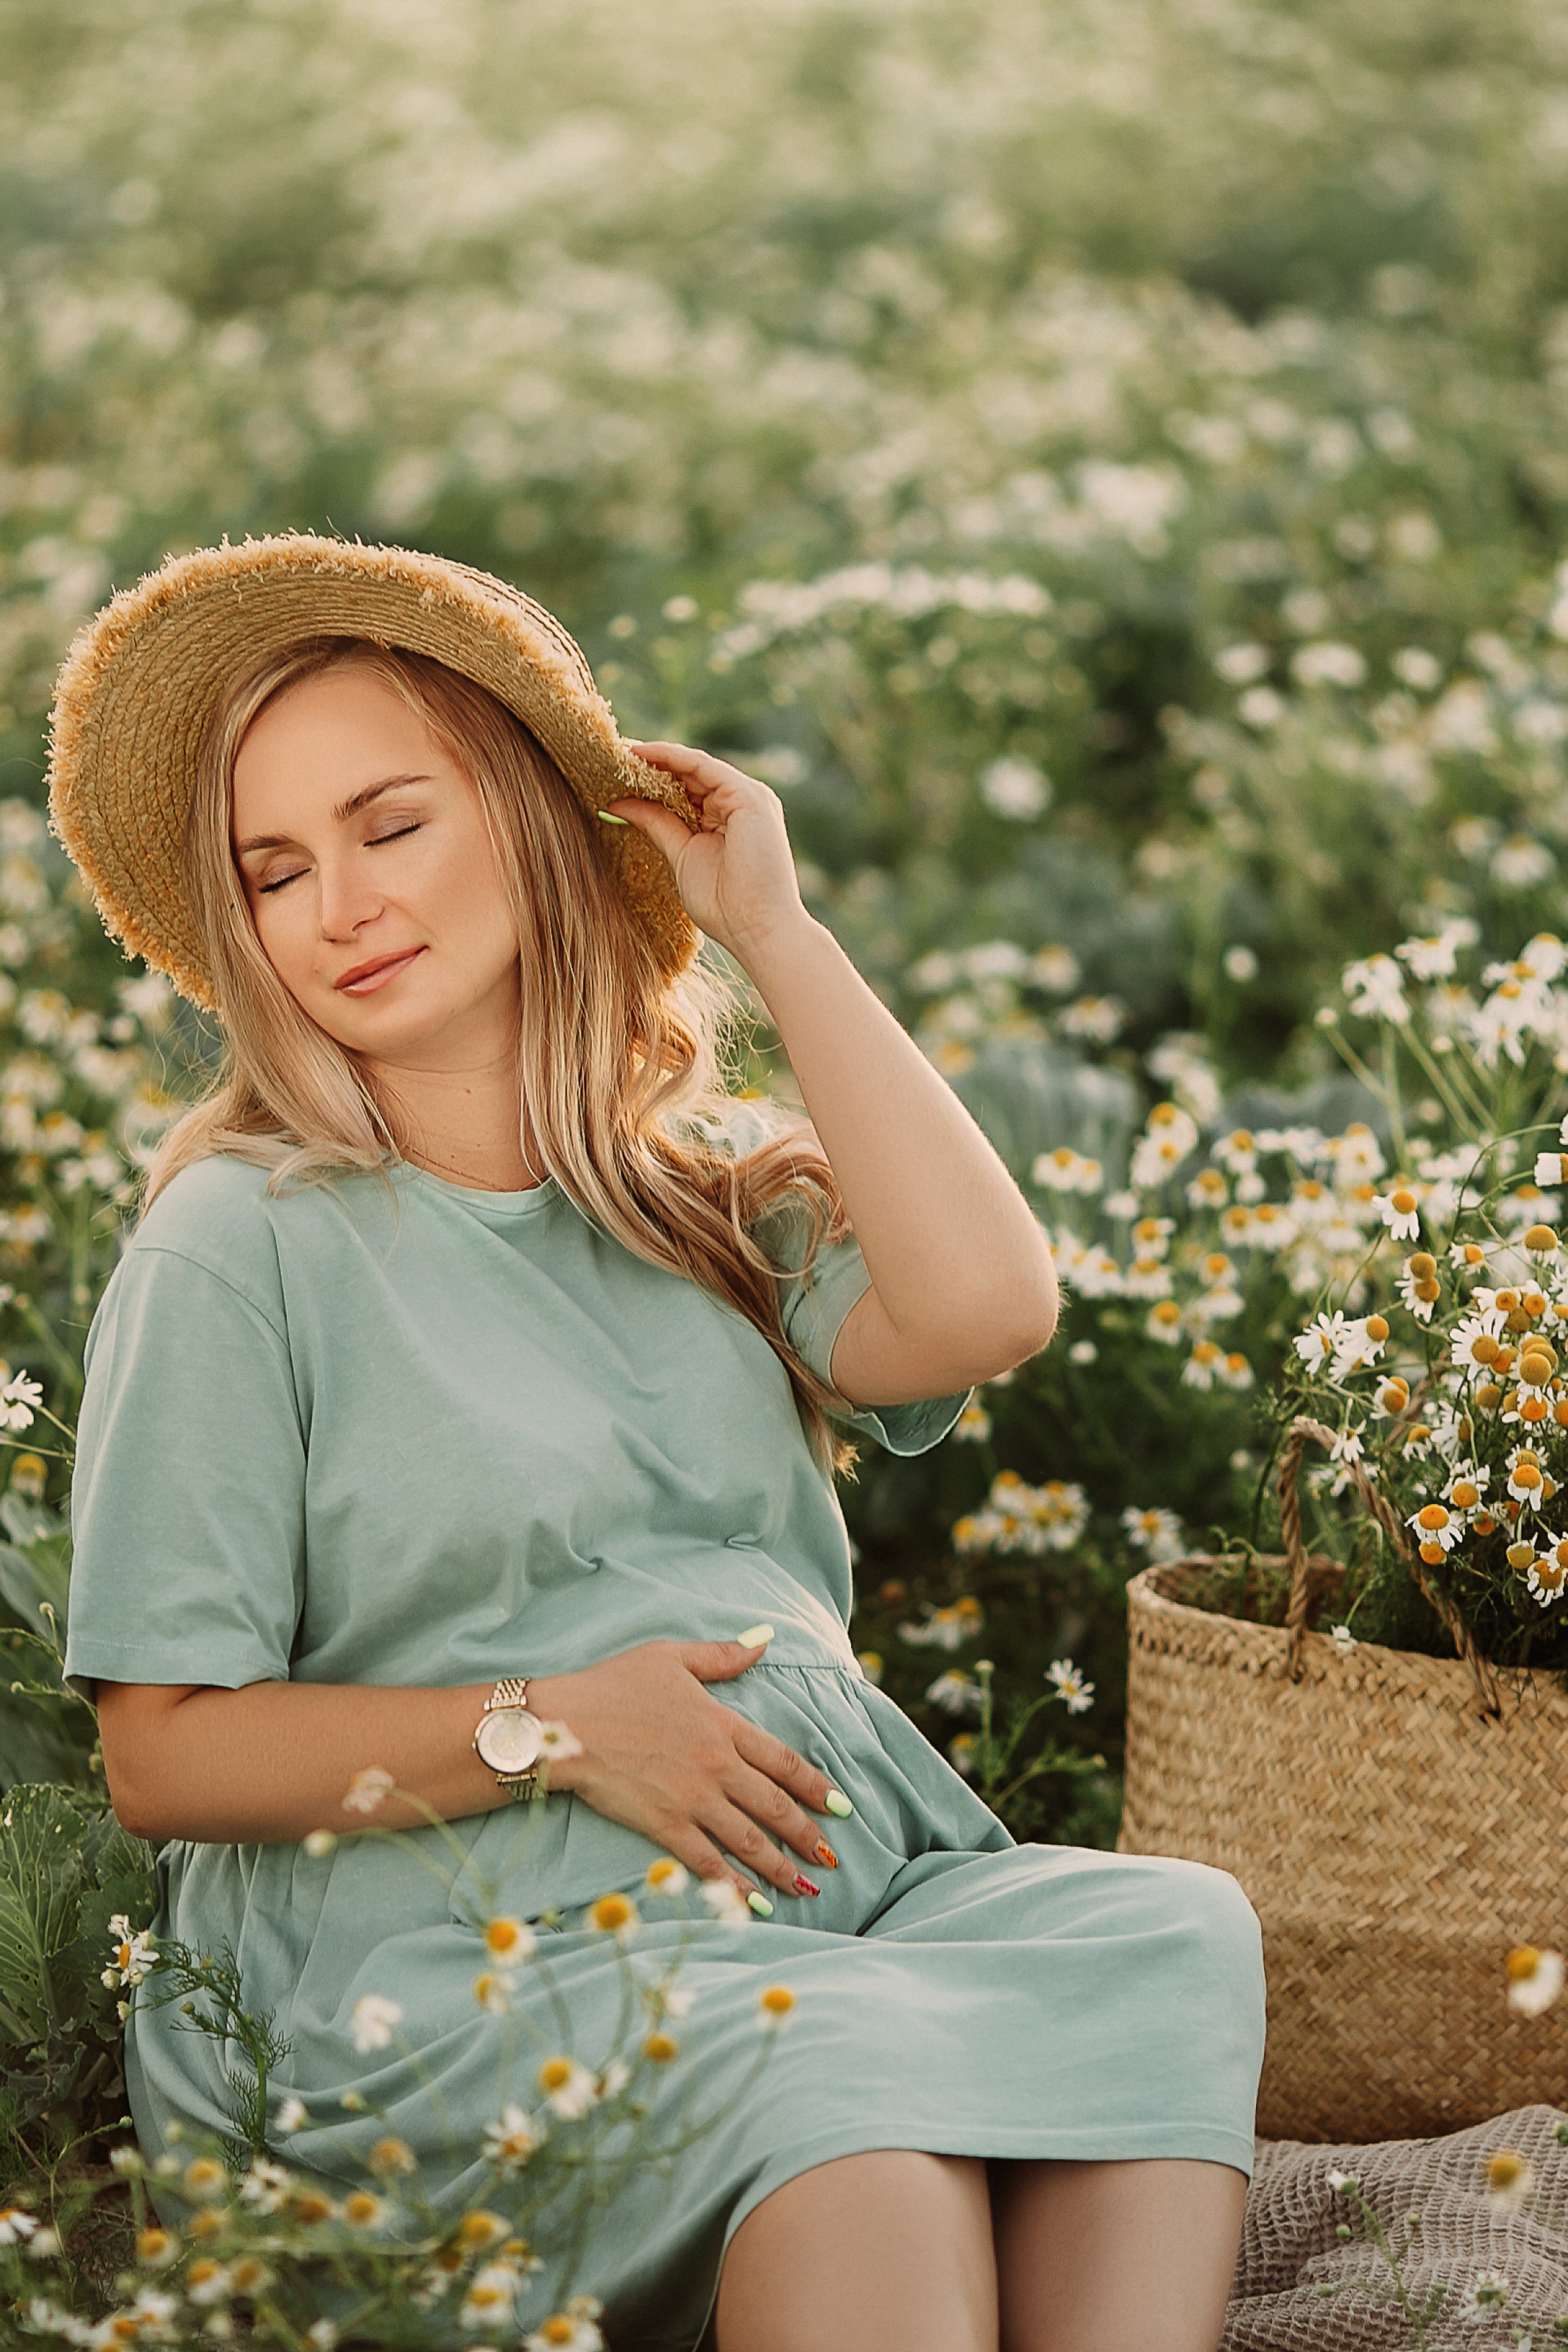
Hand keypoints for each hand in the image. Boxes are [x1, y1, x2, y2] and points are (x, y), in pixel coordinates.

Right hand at [526, 1639, 842, 1903]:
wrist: (566, 1724)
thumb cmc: (613, 1685)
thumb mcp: (671, 1657)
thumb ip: (722, 1656)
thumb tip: (764, 1642)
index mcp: (723, 1725)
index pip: (784, 1761)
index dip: (815, 1786)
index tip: (839, 1806)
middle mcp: (718, 1766)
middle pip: (776, 1806)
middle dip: (807, 1835)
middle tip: (830, 1858)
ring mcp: (693, 1799)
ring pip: (750, 1840)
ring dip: (781, 1867)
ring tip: (805, 1888)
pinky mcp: (666, 1826)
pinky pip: (709, 1863)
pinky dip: (734, 1887)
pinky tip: (753, 1905)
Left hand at [606, 741, 810, 967]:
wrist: (757, 929)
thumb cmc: (725, 905)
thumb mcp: (681, 855)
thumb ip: (656, 824)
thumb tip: (617, 804)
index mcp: (729, 817)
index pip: (687, 788)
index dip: (653, 778)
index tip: (616, 772)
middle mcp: (740, 802)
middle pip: (690, 774)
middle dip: (651, 763)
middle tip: (611, 755)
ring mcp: (748, 797)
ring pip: (695, 765)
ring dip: (657, 756)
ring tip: (620, 751)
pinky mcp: (748, 796)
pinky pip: (702, 766)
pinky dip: (671, 757)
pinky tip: (642, 753)